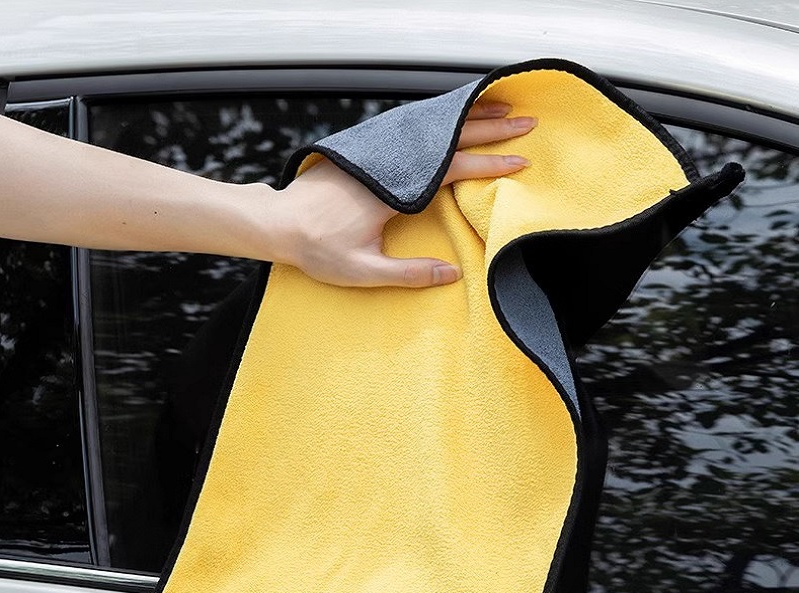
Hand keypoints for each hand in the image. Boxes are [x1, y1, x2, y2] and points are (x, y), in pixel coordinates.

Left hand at [271, 102, 535, 287]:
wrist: (277, 223)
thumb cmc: (316, 248)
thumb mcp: (362, 271)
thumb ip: (407, 273)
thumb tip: (451, 273)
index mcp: (392, 190)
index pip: (452, 169)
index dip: (489, 163)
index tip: (519, 161)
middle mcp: (387, 164)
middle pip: (447, 139)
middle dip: (490, 129)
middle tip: (525, 122)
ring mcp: (376, 154)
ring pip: (428, 128)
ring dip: (465, 117)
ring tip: (497, 108)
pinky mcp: (366, 153)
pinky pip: (408, 130)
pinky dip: (435, 121)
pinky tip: (450, 119)